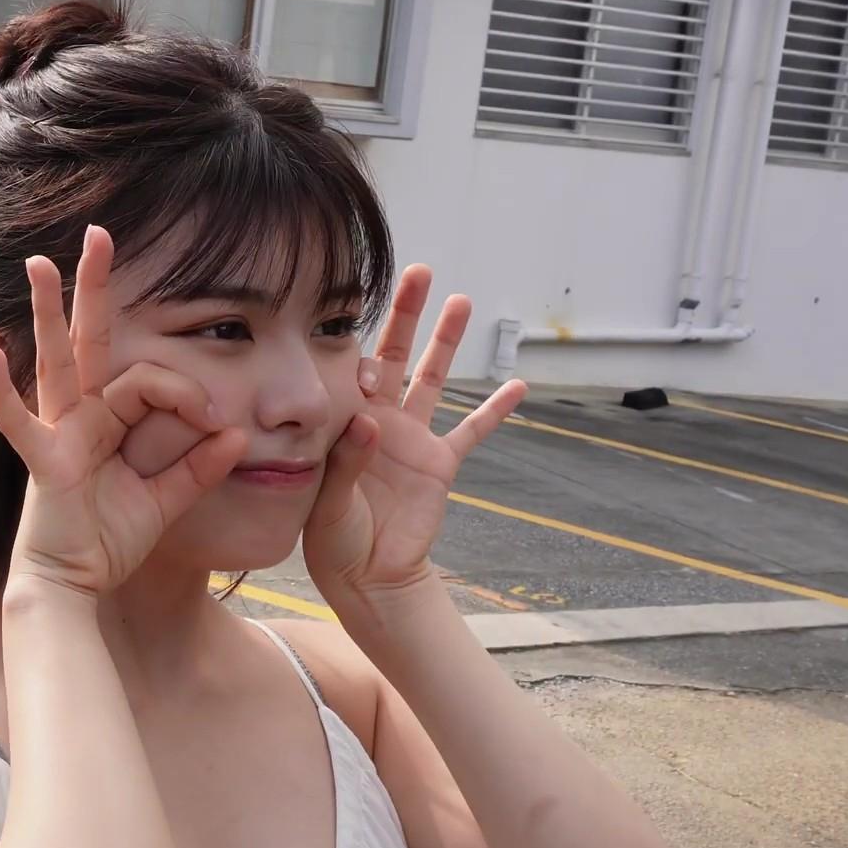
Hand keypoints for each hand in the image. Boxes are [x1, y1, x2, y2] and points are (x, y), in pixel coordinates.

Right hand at [0, 226, 249, 598]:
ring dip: (45, 311)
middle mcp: (77, 416)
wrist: (74, 586)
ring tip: (38, 264)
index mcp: (106, 420)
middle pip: (87, 338)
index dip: (187, 393)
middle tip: (99, 233)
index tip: (214, 423)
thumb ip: (198, 468)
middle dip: (93, 287)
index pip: (149, 380)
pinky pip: (16, 419)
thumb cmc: (108, 542)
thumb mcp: (164, 501)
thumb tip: (237, 435)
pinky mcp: (42, 460)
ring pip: (53, 361)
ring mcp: (55, 432)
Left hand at [303, 265, 525, 597]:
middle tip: (419, 272)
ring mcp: (413, 438)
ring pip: (434, 379)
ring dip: (448, 342)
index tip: (359, 341)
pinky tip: (517, 384)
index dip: (355, 351)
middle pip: (395, 356)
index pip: (351, 372)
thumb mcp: (329, 503)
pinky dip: (494, 410)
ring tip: (462, 300)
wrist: (368, 576)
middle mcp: (379, 420)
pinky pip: (472, 431)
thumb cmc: (334, 538)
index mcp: (345, 423)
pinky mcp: (440, 463)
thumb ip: (347, 463)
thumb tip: (367, 422)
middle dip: (407, 315)